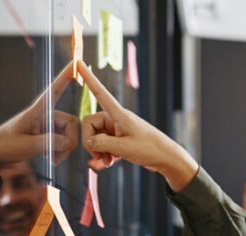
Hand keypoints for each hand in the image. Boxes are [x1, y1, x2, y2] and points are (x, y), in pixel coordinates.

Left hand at [0, 63, 77, 179]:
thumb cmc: (4, 147)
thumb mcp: (26, 145)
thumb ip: (50, 142)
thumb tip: (69, 141)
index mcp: (37, 111)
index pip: (54, 91)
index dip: (65, 77)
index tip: (76, 63)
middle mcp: (44, 116)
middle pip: (70, 123)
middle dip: (69, 142)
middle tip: (59, 158)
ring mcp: (46, 126)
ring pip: (68, 135)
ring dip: (64, 149)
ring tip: (53, 160)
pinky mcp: (46, 135)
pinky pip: (63, 141)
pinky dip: (61, 151)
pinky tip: (51, 158)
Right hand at [77, 63, 198, 190]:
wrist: (167, 159)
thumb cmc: (151, 150)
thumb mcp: (123, 148)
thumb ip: (101, 143)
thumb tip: (88, 141)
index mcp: (119, 114)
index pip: (100, 92)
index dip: (88, 78)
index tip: (78, 62)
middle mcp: (116, 118)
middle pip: (90, 124)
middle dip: (91, 142)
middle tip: (100, 158)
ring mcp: (118, 128)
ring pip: (95, 136)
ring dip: (98, 150)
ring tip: (108, 162)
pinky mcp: (120, 138)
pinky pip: (103, 143)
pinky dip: (104, 153)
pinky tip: (111, 162)